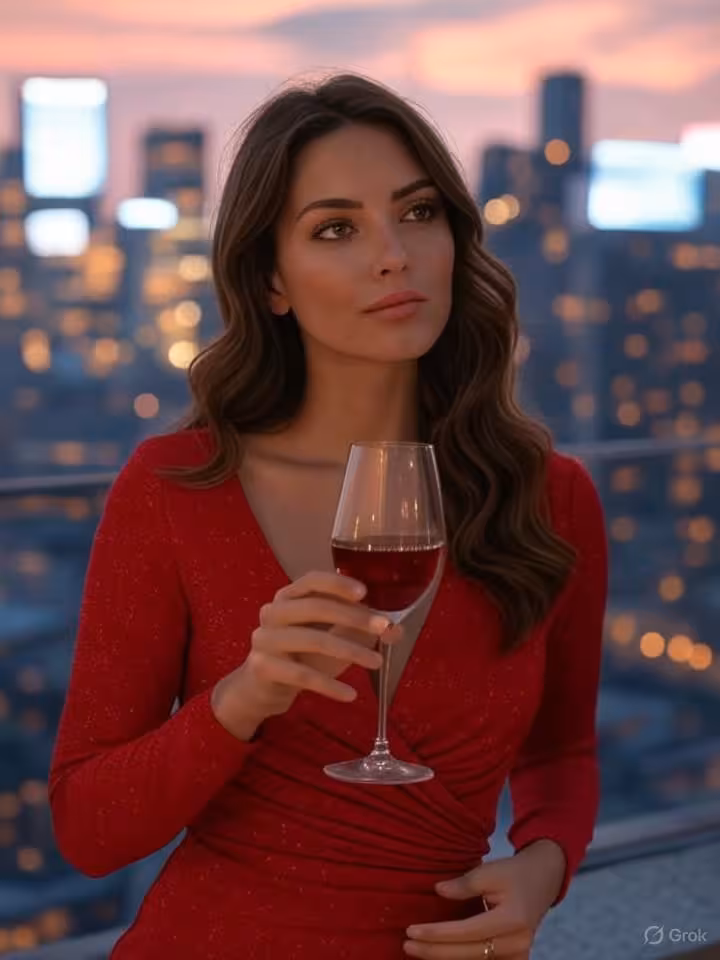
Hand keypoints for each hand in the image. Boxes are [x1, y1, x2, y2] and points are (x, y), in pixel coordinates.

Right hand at [211, 571, 399, 738]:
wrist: (261, 688)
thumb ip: (359, 631)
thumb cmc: (301, 656)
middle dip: (355, 617)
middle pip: (316, 606)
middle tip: (384, 628)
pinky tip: (351, 693)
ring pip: (313, 640)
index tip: (365, 592)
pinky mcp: (262, 667)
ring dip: (350, 651)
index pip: (312, 580)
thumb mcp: (330, 639)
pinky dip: (329, 685)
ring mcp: (264, 639)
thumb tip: (395, 630)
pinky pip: (302, 675)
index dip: (338, 583)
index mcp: (288, 597)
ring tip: (376, 662)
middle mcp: (272, 612)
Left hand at [403, 840, 566, 958]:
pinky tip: (440, 954)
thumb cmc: (514, 872)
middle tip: (406, 944)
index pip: (466, 931)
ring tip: (418, 950)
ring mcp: (518, 954)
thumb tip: (438, 891)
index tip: (411, 930)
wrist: (543, 880)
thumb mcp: (490, 870)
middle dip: (434, 951)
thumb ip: (464, 884)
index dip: (437, 933)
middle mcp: (517, 943)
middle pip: (468, 953)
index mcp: (512, 919)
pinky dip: (462, 958)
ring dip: (445, 958)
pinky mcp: (516, 958)